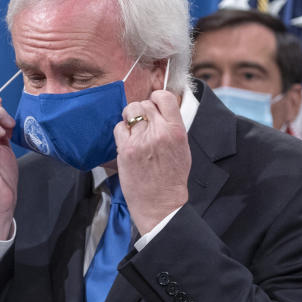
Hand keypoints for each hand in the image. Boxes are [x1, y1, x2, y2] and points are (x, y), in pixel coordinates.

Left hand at [113, 90, 190, 233]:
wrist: (161, 204)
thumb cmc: (172, 178)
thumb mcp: (182, 148)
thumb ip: (172, 126)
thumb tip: (160, 109)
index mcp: (176, 130)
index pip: (164, 97)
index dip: (155, 98)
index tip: (153, 104)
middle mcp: (159, 132)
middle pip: (143, 103)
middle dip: (141, 111)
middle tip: (142, 124)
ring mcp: (141, 140)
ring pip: (129, 111)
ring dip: (130, 118)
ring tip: (134, 131)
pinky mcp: (126, 149)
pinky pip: (119, 128)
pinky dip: (122, 133)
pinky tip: (128, 143)